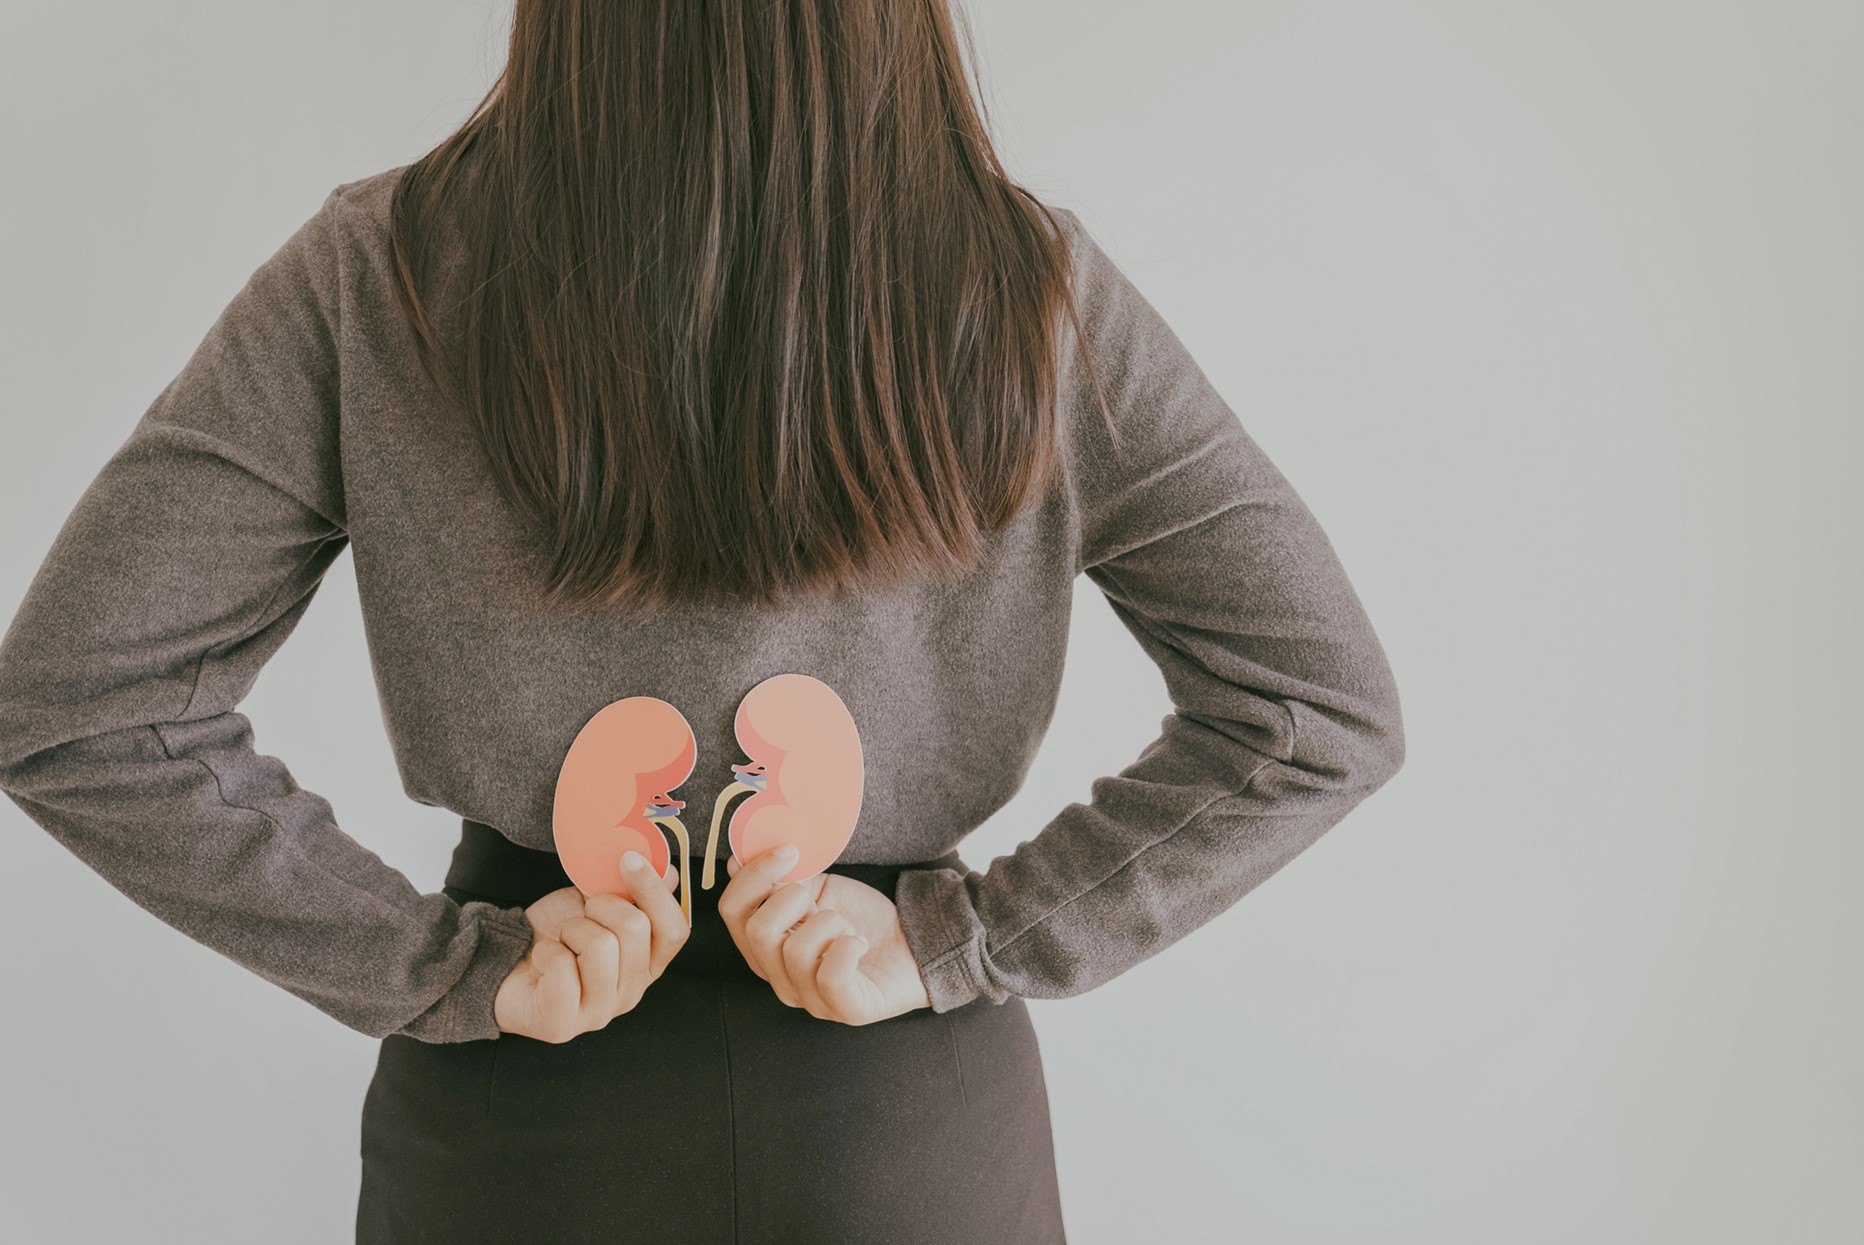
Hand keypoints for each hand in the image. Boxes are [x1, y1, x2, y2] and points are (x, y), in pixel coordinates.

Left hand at [493, 851, 688, 1042]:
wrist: (507, 963)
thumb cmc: (557, 936)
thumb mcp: (596, 905)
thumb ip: (634, 892)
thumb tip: (670, 872)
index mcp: (647, 965)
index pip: (674, 931)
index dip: (656, 892)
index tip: (629, 859)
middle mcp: (631, 993)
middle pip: (635, 929)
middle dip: (600, 906)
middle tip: (582, 915)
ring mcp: (599, 1013)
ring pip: (600, 945)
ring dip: (571, 930)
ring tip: (562, 941)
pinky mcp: (563, 1024)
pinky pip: (561, 965)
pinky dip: (546, 950)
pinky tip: (543, 960)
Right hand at [717, 844, 932, 1024]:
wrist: (913, 944)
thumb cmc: (861, 918)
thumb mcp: (818, 890)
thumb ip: (781, 880)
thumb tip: (739, 859)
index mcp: (765, 947)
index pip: (731, 911)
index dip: (752, 876)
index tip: (789, 851)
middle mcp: (779, 978)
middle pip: (757, 931)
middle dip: (793, 898)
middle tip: (820, 899)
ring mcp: (810, 999)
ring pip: (795, 951)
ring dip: (829, 922)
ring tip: (846, 926)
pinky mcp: (845, 1010)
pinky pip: (830, 976)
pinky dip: (847, 947)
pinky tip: (859, 942)